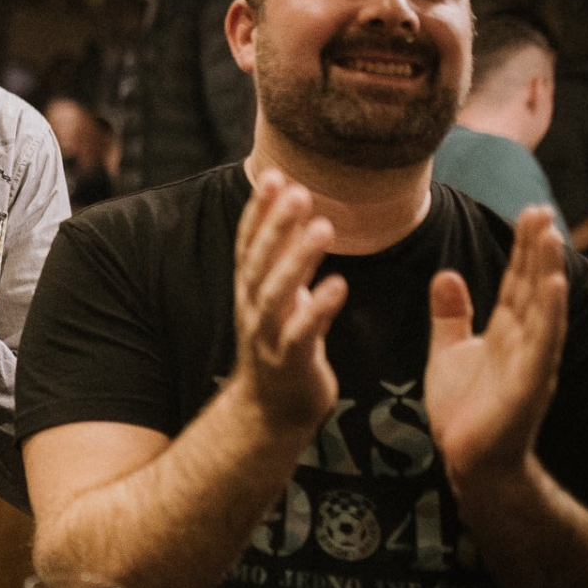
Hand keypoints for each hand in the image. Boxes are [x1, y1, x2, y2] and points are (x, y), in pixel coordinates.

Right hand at [228, 169, 346, 434]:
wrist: (271, 412)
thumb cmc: (282, 348)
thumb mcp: (282, 300)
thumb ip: (289, 263)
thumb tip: (304, 219)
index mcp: (250, 290)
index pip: (249, 244)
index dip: (258, 211)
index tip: (272, 175)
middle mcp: (252, 308)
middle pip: (259, 260)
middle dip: (275, 224)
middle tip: (296, 189)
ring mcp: (267, 335)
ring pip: (276, 293)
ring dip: (296, 258)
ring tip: (322, 227)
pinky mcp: (290, 362)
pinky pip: (302, 333)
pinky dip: (317, 308)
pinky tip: (338, 284)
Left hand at [426, 205, 566, 493]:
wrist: (469, 459)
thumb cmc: (465, 408)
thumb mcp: (449, 351)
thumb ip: (451, 315)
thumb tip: (447, 275)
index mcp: (507, 331)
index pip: (517, 281)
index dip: (523, 248)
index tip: (529, 212)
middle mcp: (525, 341)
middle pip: (532, 287)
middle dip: (537, 249)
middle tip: (541, 210)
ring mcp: (531, 362)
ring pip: (543, 309)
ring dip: (548, 272)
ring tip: (551, 237)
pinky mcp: (528, 384)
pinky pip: (543, 344)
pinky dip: (549, 314)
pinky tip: (554, 287)